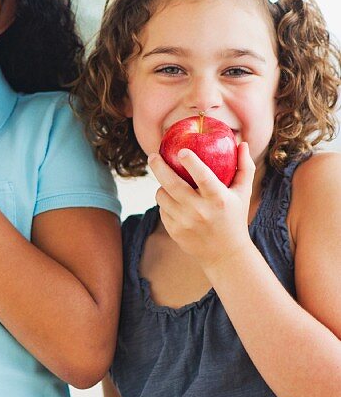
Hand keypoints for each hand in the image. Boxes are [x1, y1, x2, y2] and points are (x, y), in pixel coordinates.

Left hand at [150, 142, 255, 268]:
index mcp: (219, 199)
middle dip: (159, 167)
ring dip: (163, 187)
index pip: (203, 176)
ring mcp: (185, 222)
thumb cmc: (234, 217)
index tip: (181, 150)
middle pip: (171, 183)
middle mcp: (200, 211)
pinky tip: (174, 203)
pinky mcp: (173, 230)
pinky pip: (161, 209)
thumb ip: (244, 167)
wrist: (225, 253)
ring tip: (170, 184)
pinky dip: (166, 203)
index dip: (191, 162)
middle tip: (153, 156)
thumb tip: (242, 142)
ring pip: (161, 195)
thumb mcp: (243, 193)